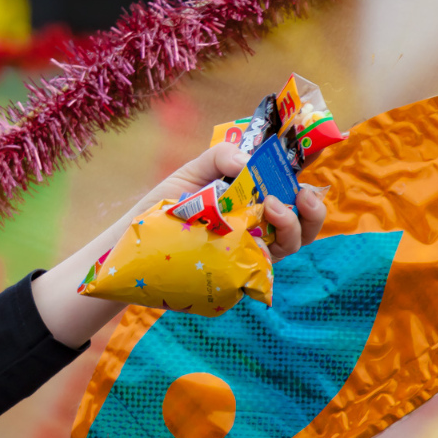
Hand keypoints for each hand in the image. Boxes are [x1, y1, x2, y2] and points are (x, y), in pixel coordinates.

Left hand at [32, 144, 329, 347]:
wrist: (128, 246)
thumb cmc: (161, 209)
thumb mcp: (188, 175)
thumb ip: (217, 158)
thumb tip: (248, 161)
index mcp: (252, 204)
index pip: (293, 197)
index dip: (308, 192)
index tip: (304, 180)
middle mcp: (256, 231)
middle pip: (302, 226)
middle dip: (310, 212)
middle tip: (294, 197)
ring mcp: (246, 257)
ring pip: (288, 247)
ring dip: (291, 228)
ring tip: (272, 210)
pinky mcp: (233, 279)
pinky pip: (260, 273)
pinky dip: (265, 257)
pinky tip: (255, 244)